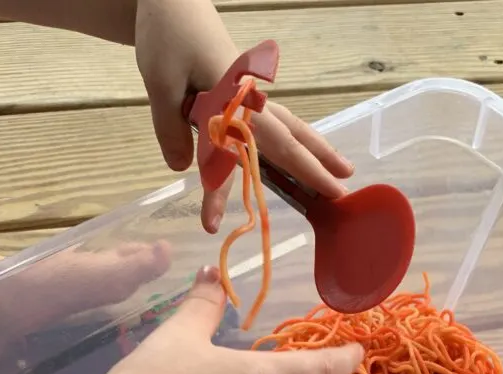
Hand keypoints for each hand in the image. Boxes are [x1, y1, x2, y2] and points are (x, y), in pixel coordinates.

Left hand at [134, 0, 353, 231]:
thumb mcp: (159, 82)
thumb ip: (169, 127)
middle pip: (288, 137)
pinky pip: (279, 122)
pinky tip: (309, 151)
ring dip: (318, 150)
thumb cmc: (168, 35)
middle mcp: (250, 97)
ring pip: (292, 127)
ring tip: (344, 170)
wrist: (175, 0)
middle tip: (342, 192)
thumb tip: (181, 169)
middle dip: (315, 166)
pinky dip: (299, 139)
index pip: (237, 151)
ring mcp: (253, 94)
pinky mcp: (248, 92)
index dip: (224, 191)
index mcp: (231, 96)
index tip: (214, 223)